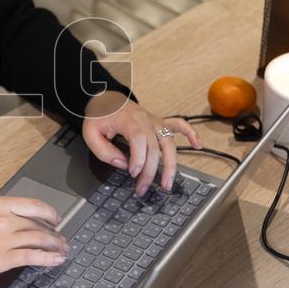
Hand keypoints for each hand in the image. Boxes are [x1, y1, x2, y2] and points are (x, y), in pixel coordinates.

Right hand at [0, 197, 67, 279]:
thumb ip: (0, 209)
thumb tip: (19, 214)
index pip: (34, 206)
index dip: (50, 213)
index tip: (56, 218)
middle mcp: (5, 220)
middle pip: (38, 225)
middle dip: (54, 233)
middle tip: (61, 239)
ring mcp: (4, 240)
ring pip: (39, 240)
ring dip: (55, 246)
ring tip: (62, 250)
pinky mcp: (2, 259)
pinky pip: (32, 257)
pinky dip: (48, 258)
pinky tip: (56, 260)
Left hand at [82, 90, 202, 196]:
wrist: (105, 99)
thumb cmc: (99, 116)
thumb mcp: (90, 133)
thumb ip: (103, 150)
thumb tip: (122, 164)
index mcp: (128, 120)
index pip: (139, 139)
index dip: (139, 158)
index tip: (133, 173)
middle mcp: (145, 120)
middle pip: (155, 147)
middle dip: (150, 171)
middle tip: (141, 188)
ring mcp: (155, 121)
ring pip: (169, 143)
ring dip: (171, 165)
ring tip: (167, 184)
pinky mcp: (159, 123)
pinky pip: (179, 125)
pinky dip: (191, 134)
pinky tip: (198, 145)